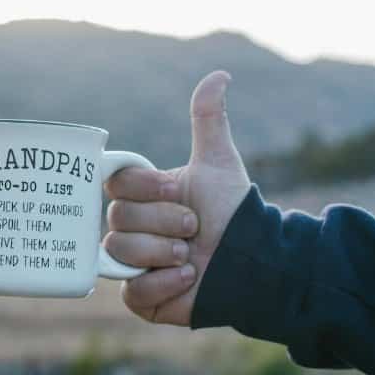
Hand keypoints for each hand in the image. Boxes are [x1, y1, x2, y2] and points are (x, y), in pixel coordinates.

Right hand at [103, 71, 251, 324]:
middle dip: (163, 222)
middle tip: (192, 228)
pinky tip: (188, 279)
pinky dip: (162, 285)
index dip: (147, 189)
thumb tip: (219, 74)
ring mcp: (134, 265)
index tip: (177, 192)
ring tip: (191, 256)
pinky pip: (131, 293)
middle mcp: (133, 229)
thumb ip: (208, 119)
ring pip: (119, 252)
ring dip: (163, 252)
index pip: (116, 184)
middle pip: (117, 219)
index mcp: (143, 197)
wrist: (257, 262)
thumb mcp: (217, 163)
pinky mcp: (142, 300)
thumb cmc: (234, 212)